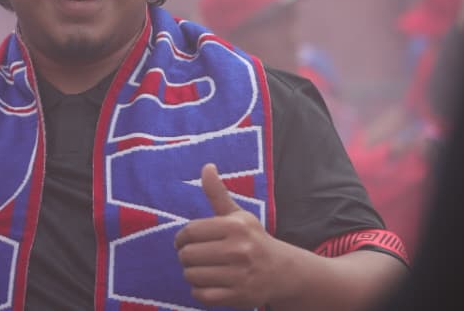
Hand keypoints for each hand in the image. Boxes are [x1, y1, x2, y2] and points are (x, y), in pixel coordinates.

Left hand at [174, 163, 288, 307]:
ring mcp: (240, 275)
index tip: (184, 242)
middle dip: (185, 257)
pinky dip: (199, 292)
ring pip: (192, 276)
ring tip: (202, 271)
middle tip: (194, 258)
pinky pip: (202, 296)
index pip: (189, 232)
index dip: (181, 238)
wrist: (283, 271)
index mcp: (235, 227)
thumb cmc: (253, 240)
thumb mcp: (238, 215)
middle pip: (188, 255)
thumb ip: (217, 193)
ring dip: (191, 275)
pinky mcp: (240, 297)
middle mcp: (239, 250)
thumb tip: (206, 166)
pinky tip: (208, 285)